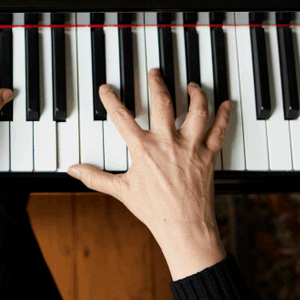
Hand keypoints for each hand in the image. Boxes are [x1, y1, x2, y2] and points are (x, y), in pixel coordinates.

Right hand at [67, 71, 231, 279]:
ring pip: (196, 110)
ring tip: (191, 85)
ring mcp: (190, 147)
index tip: (106, 88)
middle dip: (157, 83)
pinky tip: (226, 104)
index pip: (122, 117)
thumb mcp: (121, 191)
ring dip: (195, 94)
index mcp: (144, 149)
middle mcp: (168, 142)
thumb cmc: (154, 210)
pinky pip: (219, 130)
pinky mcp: (208, 155)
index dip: (111, 100)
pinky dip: (224, 115)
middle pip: (163, 102)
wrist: (184, 226)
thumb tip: (74, 170)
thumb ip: (96, 177)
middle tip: (154, 72)